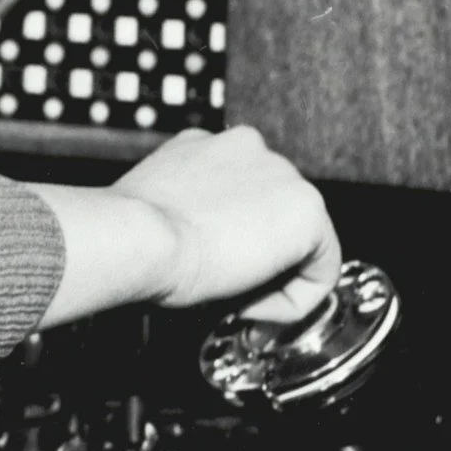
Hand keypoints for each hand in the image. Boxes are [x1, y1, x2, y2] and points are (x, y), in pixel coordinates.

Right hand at [31, 126, 339, 328]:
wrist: (137, 236)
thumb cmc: (129, 231)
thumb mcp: (157, 206)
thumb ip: (184, 207)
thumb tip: (191, 236)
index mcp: (210, 144)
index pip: (242, 195)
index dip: (226, 240)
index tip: (206, 266)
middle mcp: (250, 147)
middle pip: (274, 216)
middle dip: (255, 257)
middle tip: (220, 288)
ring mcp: (283, 175)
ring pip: (300, 242)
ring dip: (272, 277)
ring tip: (232, 297)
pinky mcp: (308, 211)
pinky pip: (320, 270)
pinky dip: (294, 299)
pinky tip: (252, 305)